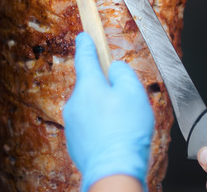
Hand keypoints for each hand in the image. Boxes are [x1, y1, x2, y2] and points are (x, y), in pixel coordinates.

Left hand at [63, 33, 153, 190]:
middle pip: (90, 85)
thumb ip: (123, 73)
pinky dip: (101, 127)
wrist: (114, 169)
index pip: (85, 57)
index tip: (83, 36)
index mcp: (89, 86)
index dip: (86, 44)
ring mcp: (72, 123)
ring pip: (90, 106)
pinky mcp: (74, 141)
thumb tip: (115, 69)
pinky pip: (89, 125)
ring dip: (104, 110)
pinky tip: (115, 136)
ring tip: (123, 124)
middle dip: (105, 88)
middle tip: (125, 101)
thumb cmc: (126, 132)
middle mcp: (75, 102)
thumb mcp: (134, 92)